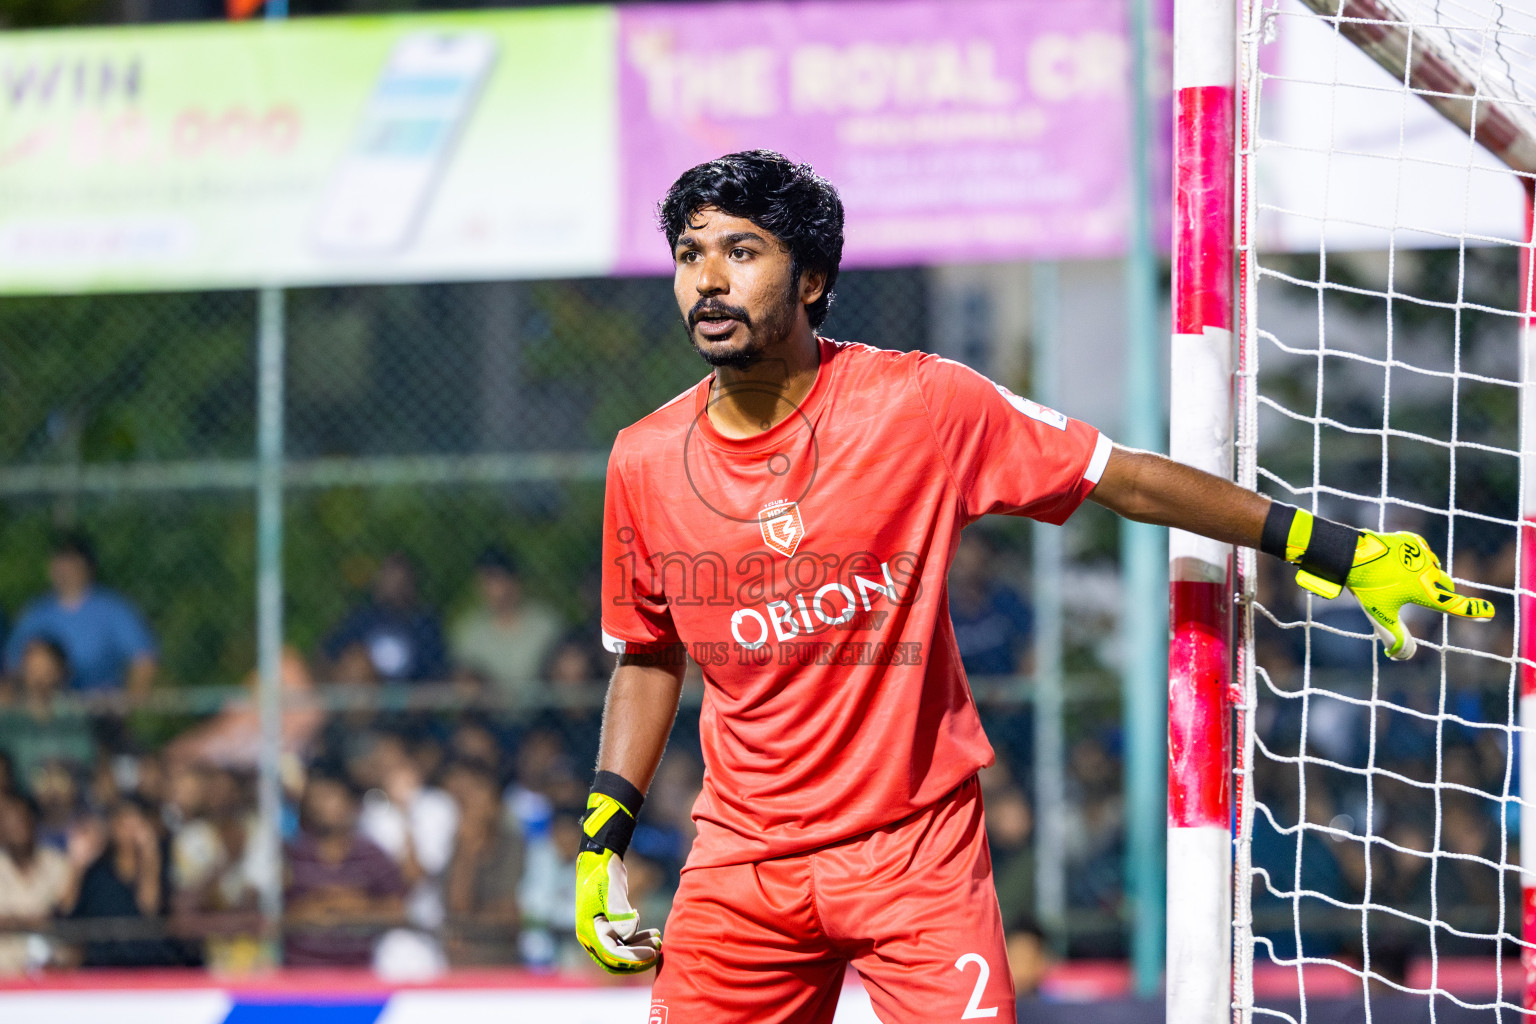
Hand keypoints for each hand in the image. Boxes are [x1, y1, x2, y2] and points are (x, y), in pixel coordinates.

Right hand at [574, 847, 660, 973]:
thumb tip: (628, 936)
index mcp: (589, 931)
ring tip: (659, 939)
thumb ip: (620, 914)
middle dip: (637, 957)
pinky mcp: (608, 926)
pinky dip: (638, 939)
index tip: (652, 953)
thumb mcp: (612, 891)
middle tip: (657, 951)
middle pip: (616, 959)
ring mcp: (600, 931)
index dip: (633, 957)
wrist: (601, 858)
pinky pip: (624, 940)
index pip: (612, 954)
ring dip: (640, 948)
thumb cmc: (604, 872)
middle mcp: (592, 935)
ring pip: (622, 950)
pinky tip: (653, 932)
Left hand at [1295, 530, 1493, 659]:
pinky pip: (1422, 552)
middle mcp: (1429, 572)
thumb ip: (1394, 637)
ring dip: (1428, 574)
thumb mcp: (1380, 616)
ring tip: (1405, 578)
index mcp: (1425, 592)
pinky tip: (1401, 561)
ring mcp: (1422, 554)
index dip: (1472, 611)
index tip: (1489, 613)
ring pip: (1434, 567)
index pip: (1454, 605)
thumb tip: (1401, 655)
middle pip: (1446, 584)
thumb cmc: (1367, 588)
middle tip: (1428, 595)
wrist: (1350, 555)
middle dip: (1442, 590)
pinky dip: (1415, 558)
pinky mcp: (1412, 540)